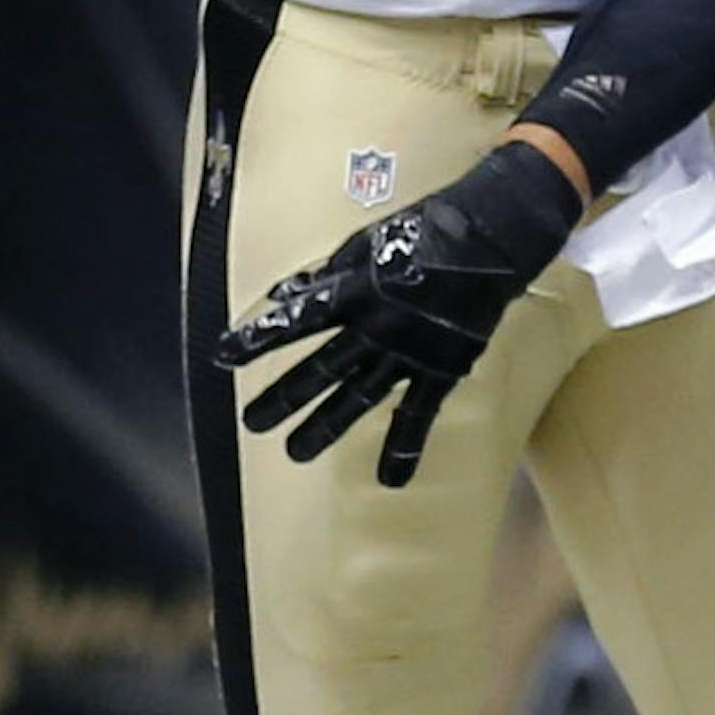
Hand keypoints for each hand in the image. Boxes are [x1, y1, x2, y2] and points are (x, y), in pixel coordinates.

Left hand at [219, 138, 578, 484]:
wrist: (491, 240)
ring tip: (294, 453)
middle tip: (250, 423)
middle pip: (321, 368)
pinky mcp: (441, 369)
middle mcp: (376, 326)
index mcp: (356, 290)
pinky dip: (405, 449)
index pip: (298, 318)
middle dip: (283, 396)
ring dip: (325, 427)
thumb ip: (327, 274)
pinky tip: (389, 482)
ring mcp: (408, 352)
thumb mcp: (369, 242)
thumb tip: (283, 294)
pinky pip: (418, 415)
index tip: (223, 357)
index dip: (259, 337)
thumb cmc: (426, 232)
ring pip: (359, 397)